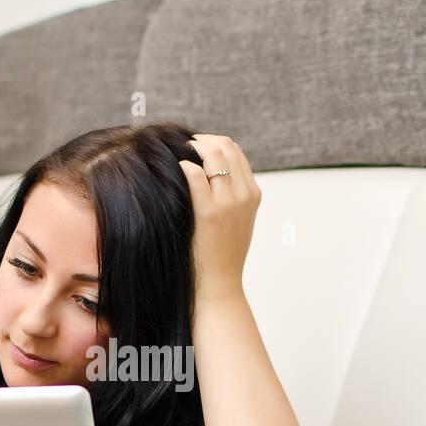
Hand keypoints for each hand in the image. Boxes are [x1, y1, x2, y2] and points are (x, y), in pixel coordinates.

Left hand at [178, 133, 261, 298]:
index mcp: (253, 194)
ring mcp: (228, 203)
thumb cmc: (224, 255)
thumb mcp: (240, 221)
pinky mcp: (209, 213)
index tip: (194, 147)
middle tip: (181, 146)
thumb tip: (214, 175)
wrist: (220, 284)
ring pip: (212, 155)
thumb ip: (234, 196)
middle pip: (225, 146)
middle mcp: (244, 194)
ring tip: (175, 155)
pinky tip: (172, 172)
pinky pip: (194, 174)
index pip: (235, 151)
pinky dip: (182, 166)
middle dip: (201, 141)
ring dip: (190, 149)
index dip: (213, 143)